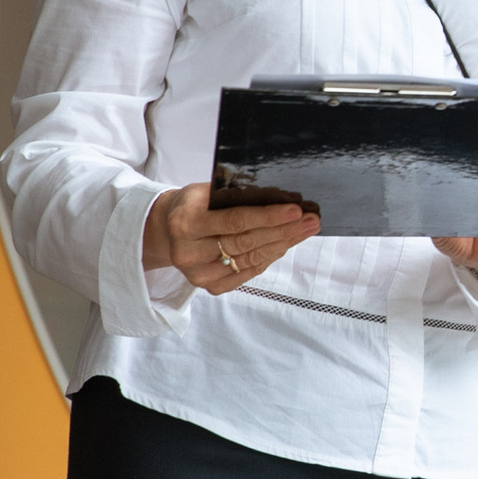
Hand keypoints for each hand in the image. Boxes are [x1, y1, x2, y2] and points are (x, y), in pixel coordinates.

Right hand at [144, 183, 316, 290]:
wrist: (167, 230)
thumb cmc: (193, 205)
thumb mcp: (204, 191)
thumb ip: (233, 195)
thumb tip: (278, 197)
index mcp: (185, 223)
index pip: (235, 221)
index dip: (268, 217)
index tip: (296, 210)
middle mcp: (188, 252)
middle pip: (246, 242)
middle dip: (283, 231)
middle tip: (310, 221)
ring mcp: (198, 274)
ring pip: (249, 259)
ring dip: (282, 245)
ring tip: (304, 231)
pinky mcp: (208, 287)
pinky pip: (246, 273)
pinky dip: (268, 259)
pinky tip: (284, 245)